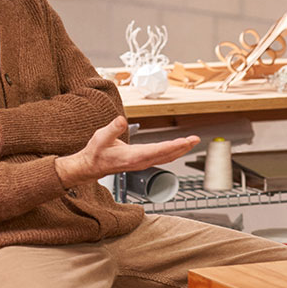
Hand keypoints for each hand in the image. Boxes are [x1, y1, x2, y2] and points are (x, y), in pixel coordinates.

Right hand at [54, 116, 199, 187]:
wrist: (91, 166)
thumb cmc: (96, 152)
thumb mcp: (101, 137)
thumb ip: (112, 129)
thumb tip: (121, 120)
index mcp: (133, 157)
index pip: (157, 151)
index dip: (172, 146)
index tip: (184, 141)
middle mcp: (140, 162)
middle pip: (166, 155)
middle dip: (182, 147)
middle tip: (195, 139)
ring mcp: (142, 163)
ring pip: (166, 157)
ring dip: (180, 150)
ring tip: (192, 142)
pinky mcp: (142, 162)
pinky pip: (162, 157)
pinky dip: (172, 152)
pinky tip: (178, 147)